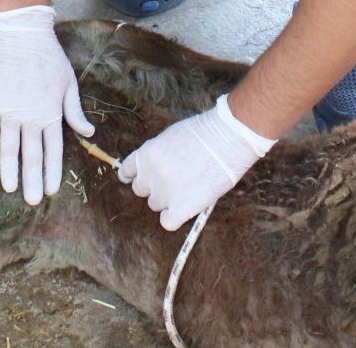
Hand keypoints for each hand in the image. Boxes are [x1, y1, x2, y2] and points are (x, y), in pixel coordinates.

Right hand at [0, 5, 94, 203]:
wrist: (22, 32)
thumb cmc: (48, 55)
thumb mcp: (68, 82)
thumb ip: (74, 111)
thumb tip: (88, 132)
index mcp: (52, 113)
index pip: (53, 149)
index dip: (51, 171)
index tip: (50, 190)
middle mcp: (31, 116)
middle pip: (31, 154)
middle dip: (32, 180)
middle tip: (31, 201)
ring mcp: (9, 110)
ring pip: (9, 147)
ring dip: (9, 170)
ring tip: (10, 188)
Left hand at [117, 94, 274, 230]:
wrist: (228, 138)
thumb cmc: (204, 133)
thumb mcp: (170, 136)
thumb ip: (156, 154)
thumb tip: (151, 168)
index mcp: (145, 155)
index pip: (127, 172)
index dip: (134, 176)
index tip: (137, 179)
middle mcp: (151, 175)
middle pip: (141, 190)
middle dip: (154, 185)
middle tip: (173, 179)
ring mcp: (166, 193)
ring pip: (155, 205)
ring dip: (167, 199)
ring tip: (187, 187)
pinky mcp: (182, 207)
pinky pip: (167, 222)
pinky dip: (174, 217)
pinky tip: (184, 208)